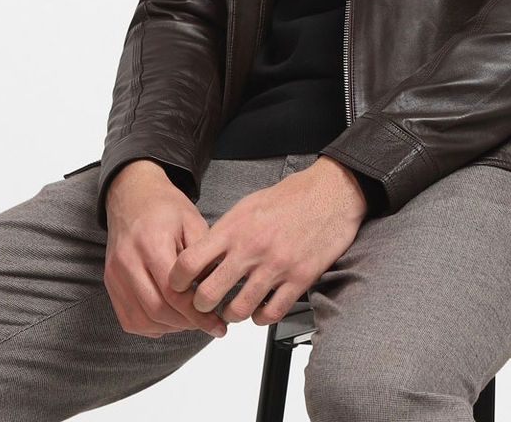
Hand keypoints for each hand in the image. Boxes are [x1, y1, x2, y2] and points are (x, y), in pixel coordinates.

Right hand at [103, 159, 228, 338]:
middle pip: (157, 309)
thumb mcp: (193, 221)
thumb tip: (215, 290)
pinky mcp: (110, 283)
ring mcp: (115, 275)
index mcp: (151, 243)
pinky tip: (171, 317)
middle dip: (187, 323)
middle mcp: (127, 262)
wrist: (133, 197)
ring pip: (142, 319)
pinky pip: (129, 318)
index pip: (173, 292)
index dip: (197, 313)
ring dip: (170, 326)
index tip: (217, 324)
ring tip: (192, 320)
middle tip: (208, 324)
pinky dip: (151, 325)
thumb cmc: (166, 208)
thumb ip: (204, 256)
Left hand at [167, 155, 367, 325]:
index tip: (178, 286)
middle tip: (205, 304)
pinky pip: (271, 314)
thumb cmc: (291, 196)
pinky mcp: (300, 278)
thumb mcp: (249, 204)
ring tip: (234, 308)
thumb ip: (225, 231)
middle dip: (202, 305)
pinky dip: (261, 317)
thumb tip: (203, 256)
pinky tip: (261, 308)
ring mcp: (277, 265)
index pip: (189, 263)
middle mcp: (252, 248)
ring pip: (238, 311)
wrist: (332, 192)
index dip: (177, 281)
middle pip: (208, 295)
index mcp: (235, 227)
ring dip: (232, 314)